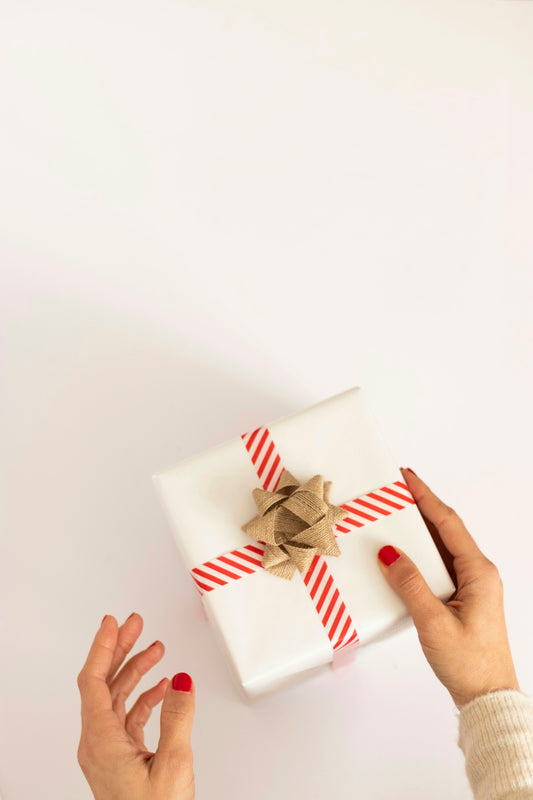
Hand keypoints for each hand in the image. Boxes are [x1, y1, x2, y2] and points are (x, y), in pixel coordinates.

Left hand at [77, 613, 195, 799]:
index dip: (104, 647)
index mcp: (100, 742)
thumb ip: (178, 716)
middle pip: (104, 684)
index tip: (113, 622)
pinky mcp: (122, 761)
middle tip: (135, 623)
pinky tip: (163, 687)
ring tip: (156, 649)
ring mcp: (109, 754)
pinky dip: (146, 697)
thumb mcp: (173, 765)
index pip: (94, 681)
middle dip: (121, 650)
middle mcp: (98, 745)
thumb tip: (181, 680)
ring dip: (137, 671)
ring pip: (117, 699)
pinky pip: (129, 718)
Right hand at [377, 467, 519, 708]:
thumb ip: (410, 585)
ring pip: (440, 549)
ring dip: (418, 532)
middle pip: (445, 530)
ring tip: (393, 517)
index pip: (448, 523)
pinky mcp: (462, 600)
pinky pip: (438, 568)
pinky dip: (419, 556)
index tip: (407, 477)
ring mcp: (471, 587)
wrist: (488, 698)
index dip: (426, 497)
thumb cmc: (470, 664)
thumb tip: (388, 553)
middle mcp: (478, 574)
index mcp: (479, 572)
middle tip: (395, 491)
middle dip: (420, 508)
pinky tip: (401, 556)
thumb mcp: (433, 623)